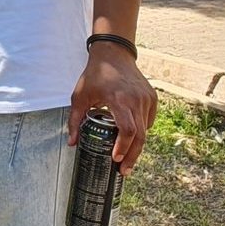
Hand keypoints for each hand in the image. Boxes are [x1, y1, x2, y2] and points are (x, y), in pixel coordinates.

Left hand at [68, 44, 157, 174]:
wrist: (114, 55)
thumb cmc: (95, 75)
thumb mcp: (79, 97)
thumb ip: (75, 120)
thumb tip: (72, 143)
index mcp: (118, 99)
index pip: (127, 129)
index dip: (124, 147)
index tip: (116, 159)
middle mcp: (136, 100)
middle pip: (140, 135)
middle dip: (132, 155)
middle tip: (124, 170)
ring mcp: (146, 99)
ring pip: (145, 129)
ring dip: (137, 146)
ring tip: (126, 159)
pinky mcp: (152, 98)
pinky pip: (148, 121)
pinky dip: (141, 132)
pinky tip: (131, 140)